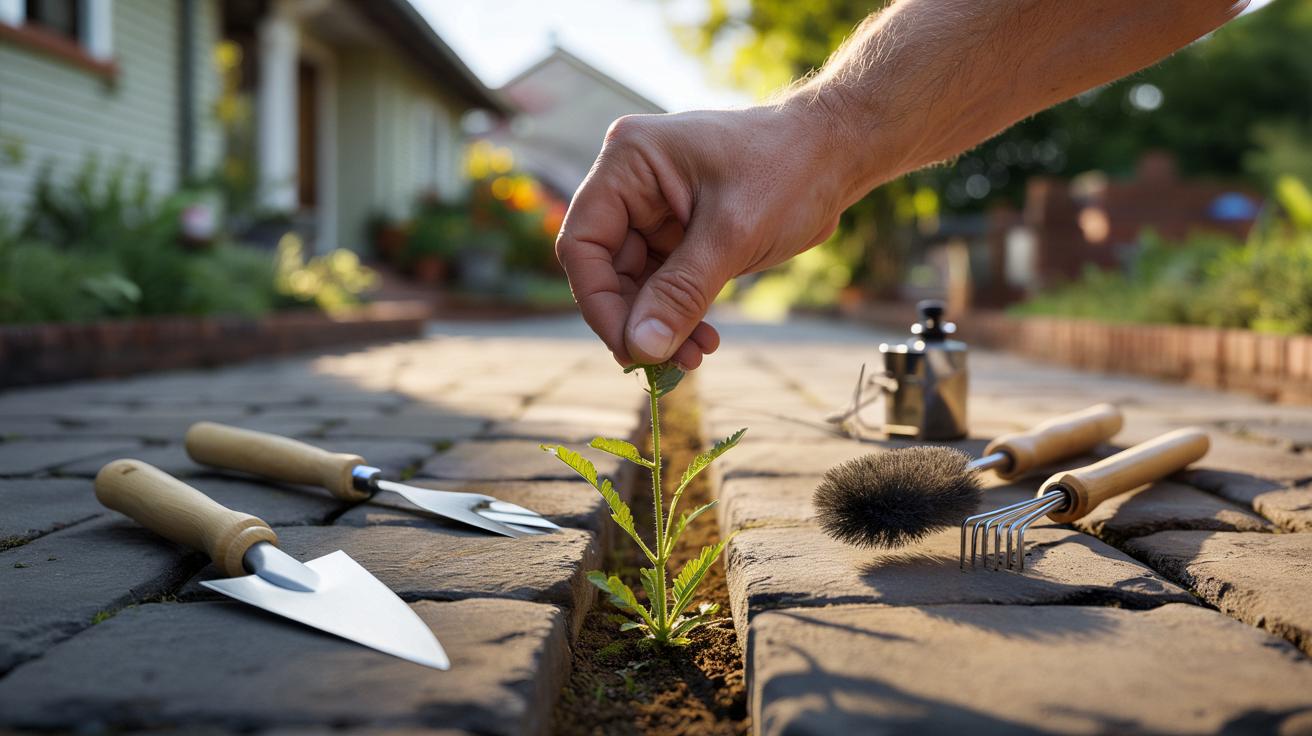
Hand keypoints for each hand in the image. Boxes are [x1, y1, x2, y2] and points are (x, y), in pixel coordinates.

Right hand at [555, 105, 850, 367]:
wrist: (837, 154)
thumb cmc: (789, 171)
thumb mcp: (733, 235)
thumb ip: (681, 292)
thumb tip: (641, 349)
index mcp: (629, 162)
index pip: (584, 243)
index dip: (600, 302)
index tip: (630, 349)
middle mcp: (631, 182)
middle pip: (606, 268)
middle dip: (637, 321)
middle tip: (667, 364)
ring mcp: (653, 208)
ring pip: (635, 283)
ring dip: (660, 325)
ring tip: (694, 356)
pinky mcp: (678, 232)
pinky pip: (663, 283)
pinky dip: (679, 314)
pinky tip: (703, 340)